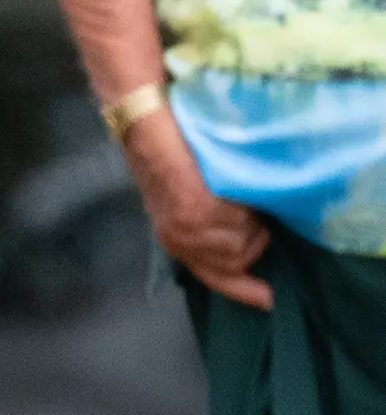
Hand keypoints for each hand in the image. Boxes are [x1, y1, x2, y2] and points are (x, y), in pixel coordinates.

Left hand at [127, 113, 272, 310]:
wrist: (146, 116)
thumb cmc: (173, 145)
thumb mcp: (194, 188)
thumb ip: (214, 215)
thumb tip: (253, 234)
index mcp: (176, 238)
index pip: (213, 277)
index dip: (242, 290)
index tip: (268, 298)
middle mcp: (177, 238)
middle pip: (236, 262)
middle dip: (255, 237)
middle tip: (253, 206)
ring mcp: (182, 226)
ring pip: (240, 244)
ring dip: (253, 218)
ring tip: (245, 189)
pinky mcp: (190, 207)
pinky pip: (235, 222)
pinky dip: (243, 205)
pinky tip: (237, 184)